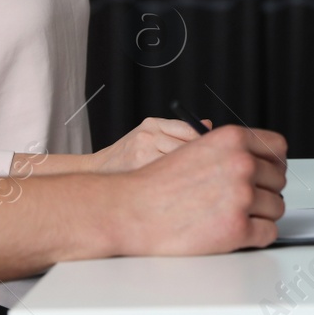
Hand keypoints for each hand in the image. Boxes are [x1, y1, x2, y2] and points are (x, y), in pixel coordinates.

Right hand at [85, 116, 207, 173]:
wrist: (97, 170)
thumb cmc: (129, 156)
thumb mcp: (151, 136)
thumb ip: (178, 132)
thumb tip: (208, 127)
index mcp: (152, 123)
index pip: (189, 129)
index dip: (205, 144)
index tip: (216, 155)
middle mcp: (148, 135)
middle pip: (188, 147)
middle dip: (202, 161)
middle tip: (215, 174)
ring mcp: (143, 153)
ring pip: (180, 163)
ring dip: (191, 174)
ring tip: (198, 185)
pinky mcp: (140, 170)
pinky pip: (168, 177)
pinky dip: (178, 184)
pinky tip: (180, 191)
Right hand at [110, 123, 287, 254]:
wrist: (131, 211)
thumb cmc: (158, 184)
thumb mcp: (195, 148)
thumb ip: (230, 150)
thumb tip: (259, 160)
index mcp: (233, 139)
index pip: (278, 148)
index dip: (273, 163)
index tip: (267, 174)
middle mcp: (242, 164)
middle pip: (279, 180)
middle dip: (264, 191)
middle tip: (242, 200)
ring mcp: (242, 197)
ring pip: (276, 208)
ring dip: (260, 214)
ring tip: (233, 216)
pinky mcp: (237, 229)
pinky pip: (268, 233)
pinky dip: (256, 236)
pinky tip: (236, 232)